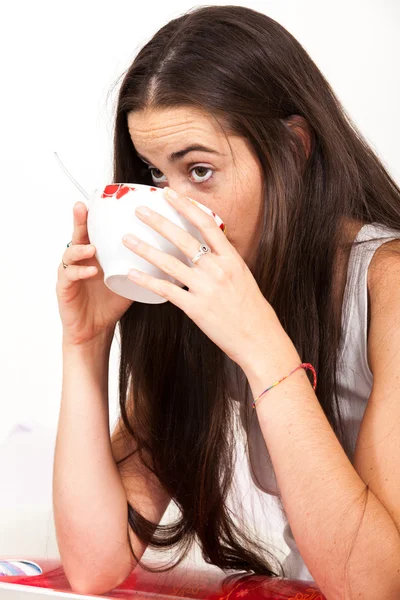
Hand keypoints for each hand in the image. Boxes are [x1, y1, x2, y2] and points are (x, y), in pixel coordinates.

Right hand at [56, 202, 133, 346]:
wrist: (95, 330)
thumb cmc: (111, 304)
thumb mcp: (129, 280)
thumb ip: (143, 265)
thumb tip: (172, 253)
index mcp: (95, 255)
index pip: (94, 230)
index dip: (95, 216)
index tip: (101, 199)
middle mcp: (80, 259)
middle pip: (78, 235)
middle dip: (79, 220)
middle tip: (82, 207)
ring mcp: (70, 272)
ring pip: (70, 253)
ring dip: (80, 248)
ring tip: (92, 247)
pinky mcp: (64, 288)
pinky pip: (70, 275)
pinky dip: (80, 271)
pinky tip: (91, 270)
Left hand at [122, 187, 277, 367]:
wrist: (259, 339)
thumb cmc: (253, 311)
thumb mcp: (243, 278)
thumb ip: (224, 263)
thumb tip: (208, 252)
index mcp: (231, 258)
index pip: (206, 223)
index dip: (186, 206)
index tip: (170, 194)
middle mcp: (218, 269)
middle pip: (183, 238)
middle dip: (159, 221)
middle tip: (139, 210)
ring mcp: (206, 288)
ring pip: (169, 263)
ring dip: (145, 249)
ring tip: (127, 238)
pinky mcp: (195, 308)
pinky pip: (166, 290)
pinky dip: (147, 281)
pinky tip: (132, 274)